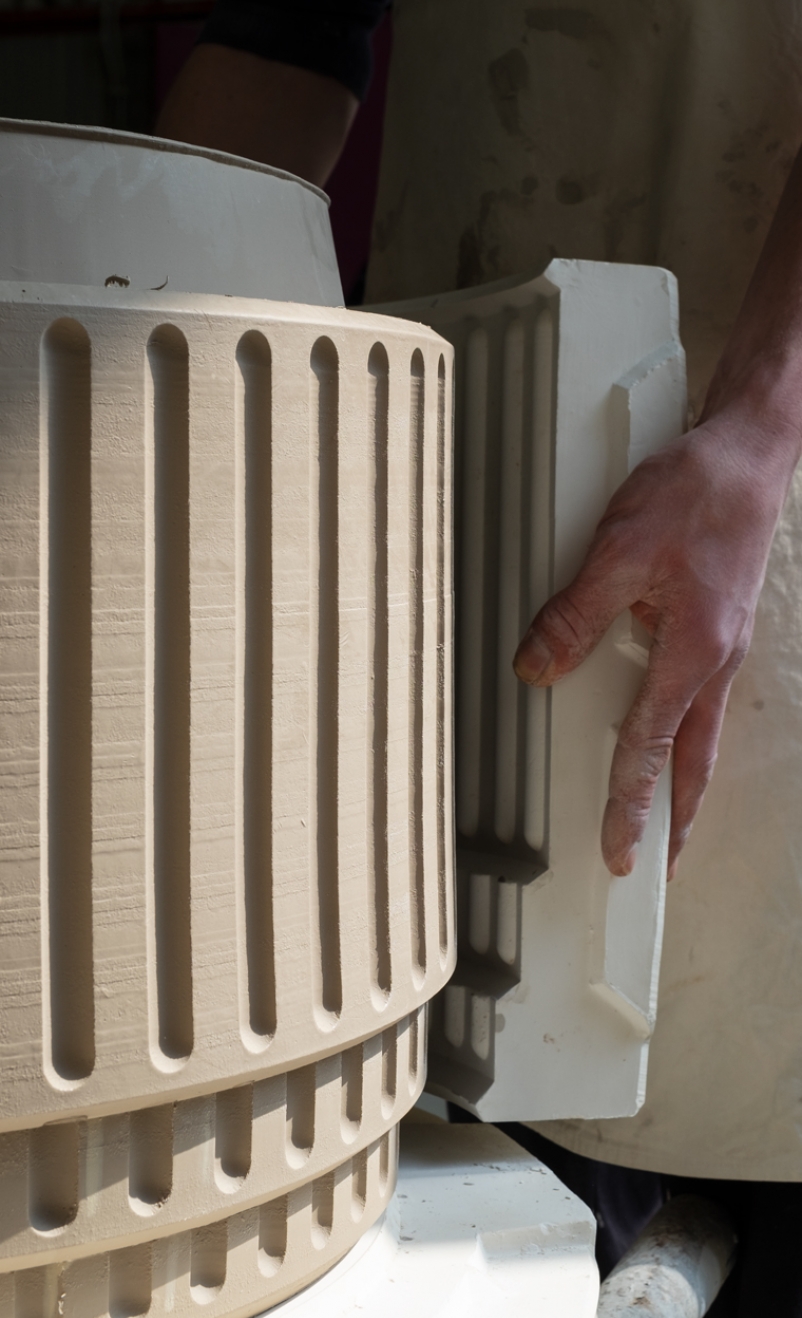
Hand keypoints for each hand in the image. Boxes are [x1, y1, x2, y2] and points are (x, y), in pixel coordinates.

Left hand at [513, 407, 791, 877]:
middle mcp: (717, 659)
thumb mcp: (620, 548)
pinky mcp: (721, 627)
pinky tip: (669, 733)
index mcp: (695, 651)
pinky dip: (686, 735)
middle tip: (657, 863)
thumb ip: (576, 614)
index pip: (651, 746)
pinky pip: (702, 699)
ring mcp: (725, 646)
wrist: (747, 454)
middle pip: (695, 760)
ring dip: (684, 782)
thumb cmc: (695, 492)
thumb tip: (538, 666)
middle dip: (675, 817)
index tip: (618, 848)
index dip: (631, 802)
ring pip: (703, 734)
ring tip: (665, 817)